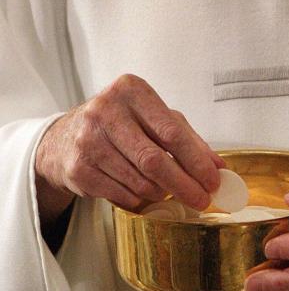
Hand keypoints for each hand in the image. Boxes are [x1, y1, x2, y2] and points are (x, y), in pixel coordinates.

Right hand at [35, 74, 224, 217]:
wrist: (66, 136)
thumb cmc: (121, 124)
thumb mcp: (155, 119)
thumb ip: (188, 139)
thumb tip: (218, 167)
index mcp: (131, 91)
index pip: (171, 132)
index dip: (196, 161)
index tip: (213, 180)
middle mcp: (105, 111)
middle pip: (155, 160)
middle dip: (184, 185)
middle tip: (202, 199)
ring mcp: (88, 140)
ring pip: (140, 181)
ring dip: (162, 192)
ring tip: (168, 190)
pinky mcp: (78, 168)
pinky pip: (122, 195)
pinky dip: (140, 199)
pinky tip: (142, 192)